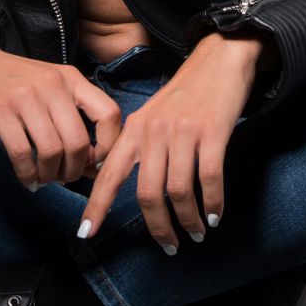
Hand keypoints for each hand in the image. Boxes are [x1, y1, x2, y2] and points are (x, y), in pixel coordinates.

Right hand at [0, 38, 123, 187]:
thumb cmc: (11, 80)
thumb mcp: (49, 85)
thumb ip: (71, 116)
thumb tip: (93, 164)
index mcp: (71, 77)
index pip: (109, 114)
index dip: (108, 147)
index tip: (93, 164)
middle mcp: (52, 84)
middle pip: (79, 141)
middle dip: (74, 170)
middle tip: (63, 178)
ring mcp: (25, 96)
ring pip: (52, 151)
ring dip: (50, 175)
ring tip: (43, 179)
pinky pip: (21, 153)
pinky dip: (27, 174)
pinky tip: (27, 179)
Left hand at [75, 32, 260, 252]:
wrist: (219, 59)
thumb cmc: (187, 93)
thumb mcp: (153, 115)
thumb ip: (141, 147)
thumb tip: (137, 188)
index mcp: (134, 129)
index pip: (108, 174)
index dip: (96, 206)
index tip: (85, 233)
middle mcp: (153, 131)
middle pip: (147, 194)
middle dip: (158, 227)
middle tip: (170, 246)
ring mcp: (182, 132)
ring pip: (177, 192)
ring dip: (188, 221)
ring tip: (197, 233)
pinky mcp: (212, 132)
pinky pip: (209, 179)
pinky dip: (212, 204)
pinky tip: (215, 216)